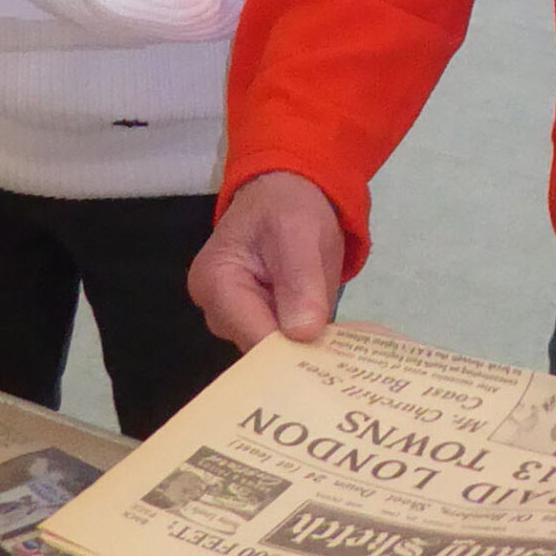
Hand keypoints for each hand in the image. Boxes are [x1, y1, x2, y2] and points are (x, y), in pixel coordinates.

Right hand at [189, 172, 343, 350]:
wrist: (285, 193)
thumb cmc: (289, 206)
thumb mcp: (301, 234)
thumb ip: (301, 283)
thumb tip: (303, 334)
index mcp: (216, 284)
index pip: (254, 337)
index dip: (291, 354)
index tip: (328, 362)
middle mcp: (215, 309)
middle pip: (260, 350)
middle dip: (298, 354)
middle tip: (340, 354)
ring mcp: (231, 318)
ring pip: (272, 351)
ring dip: (303, 348)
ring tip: (335, 342)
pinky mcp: (250, 320)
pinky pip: (278, 341)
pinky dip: (301, 341)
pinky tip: (324, 335)